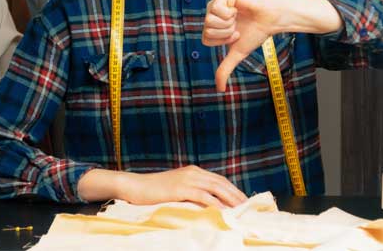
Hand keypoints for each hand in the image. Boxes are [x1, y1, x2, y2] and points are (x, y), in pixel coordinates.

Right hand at [79, 166, 247, 207]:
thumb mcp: (175, 188)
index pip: (219, 180)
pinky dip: (215, 203)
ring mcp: (187, 179)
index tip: (244, 201)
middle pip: (221, 183)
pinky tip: (223, 211)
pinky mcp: (180, 188)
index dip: (233, 190)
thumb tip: (205, 205)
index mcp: (194, 171)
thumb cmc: (153, 191)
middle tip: (248, 207)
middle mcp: (193, 172)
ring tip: (241, 210)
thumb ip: (190, 192)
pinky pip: (203, 196)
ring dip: (231, 199)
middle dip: (237, 195)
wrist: (134, 186)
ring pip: (216, 188)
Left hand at [202, 0, 281, 91]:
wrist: (271, 20)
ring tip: (239, 17)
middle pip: (206, 29)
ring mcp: (218, 1)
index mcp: (213, 25)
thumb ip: (225, 69)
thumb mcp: (237, 53)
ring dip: (228, 23)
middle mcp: (213, 12)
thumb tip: (220, 90)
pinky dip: (229, 13)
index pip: (206, 39)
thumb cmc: (255, 34)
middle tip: (238, 26)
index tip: (236, 35)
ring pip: (209, 19)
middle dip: (225, 32)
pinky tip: (238, 9)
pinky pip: (216, 7)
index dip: (222, 41)